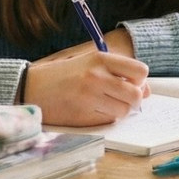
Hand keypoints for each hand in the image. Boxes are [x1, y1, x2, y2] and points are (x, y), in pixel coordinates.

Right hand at [22, 32, 150, 125]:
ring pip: (125, 110)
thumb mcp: (91, 64)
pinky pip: (109, 120)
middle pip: (136, 94)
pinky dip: (107, 117)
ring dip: (120, 110)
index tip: (131, 84)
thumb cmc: (64, 75)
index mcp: (100, 58)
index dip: (140, 81)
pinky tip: (94, 110)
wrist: (31, 86)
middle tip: (122, 99)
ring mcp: (89, 96)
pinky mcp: (83, 114)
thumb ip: (119, 72)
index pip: (140, 71)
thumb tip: (148, 91)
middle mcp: (96, 76)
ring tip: (106, 105)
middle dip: (134, 99)